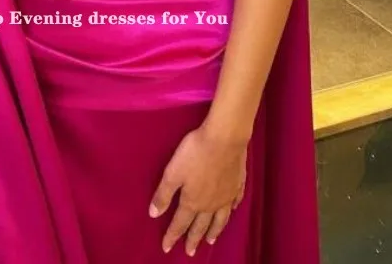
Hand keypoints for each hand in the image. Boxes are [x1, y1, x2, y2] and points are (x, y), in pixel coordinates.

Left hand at [149, 122, 247, 255]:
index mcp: (192, 201)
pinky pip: (234, 203)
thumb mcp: (173, 172)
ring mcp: (226, 195)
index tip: (166, 248)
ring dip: (214, 231)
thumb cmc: (195, 153)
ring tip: (211, 241)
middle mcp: (210, 204)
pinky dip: (231, 211)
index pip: (180, 223)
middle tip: (190, 252)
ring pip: (219, 219)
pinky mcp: (238, 185)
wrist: (225, 139)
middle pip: (200, 225)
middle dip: (193, 239)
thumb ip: (163, 194)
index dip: (172, 236)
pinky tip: (231, 211)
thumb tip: (153, 215)